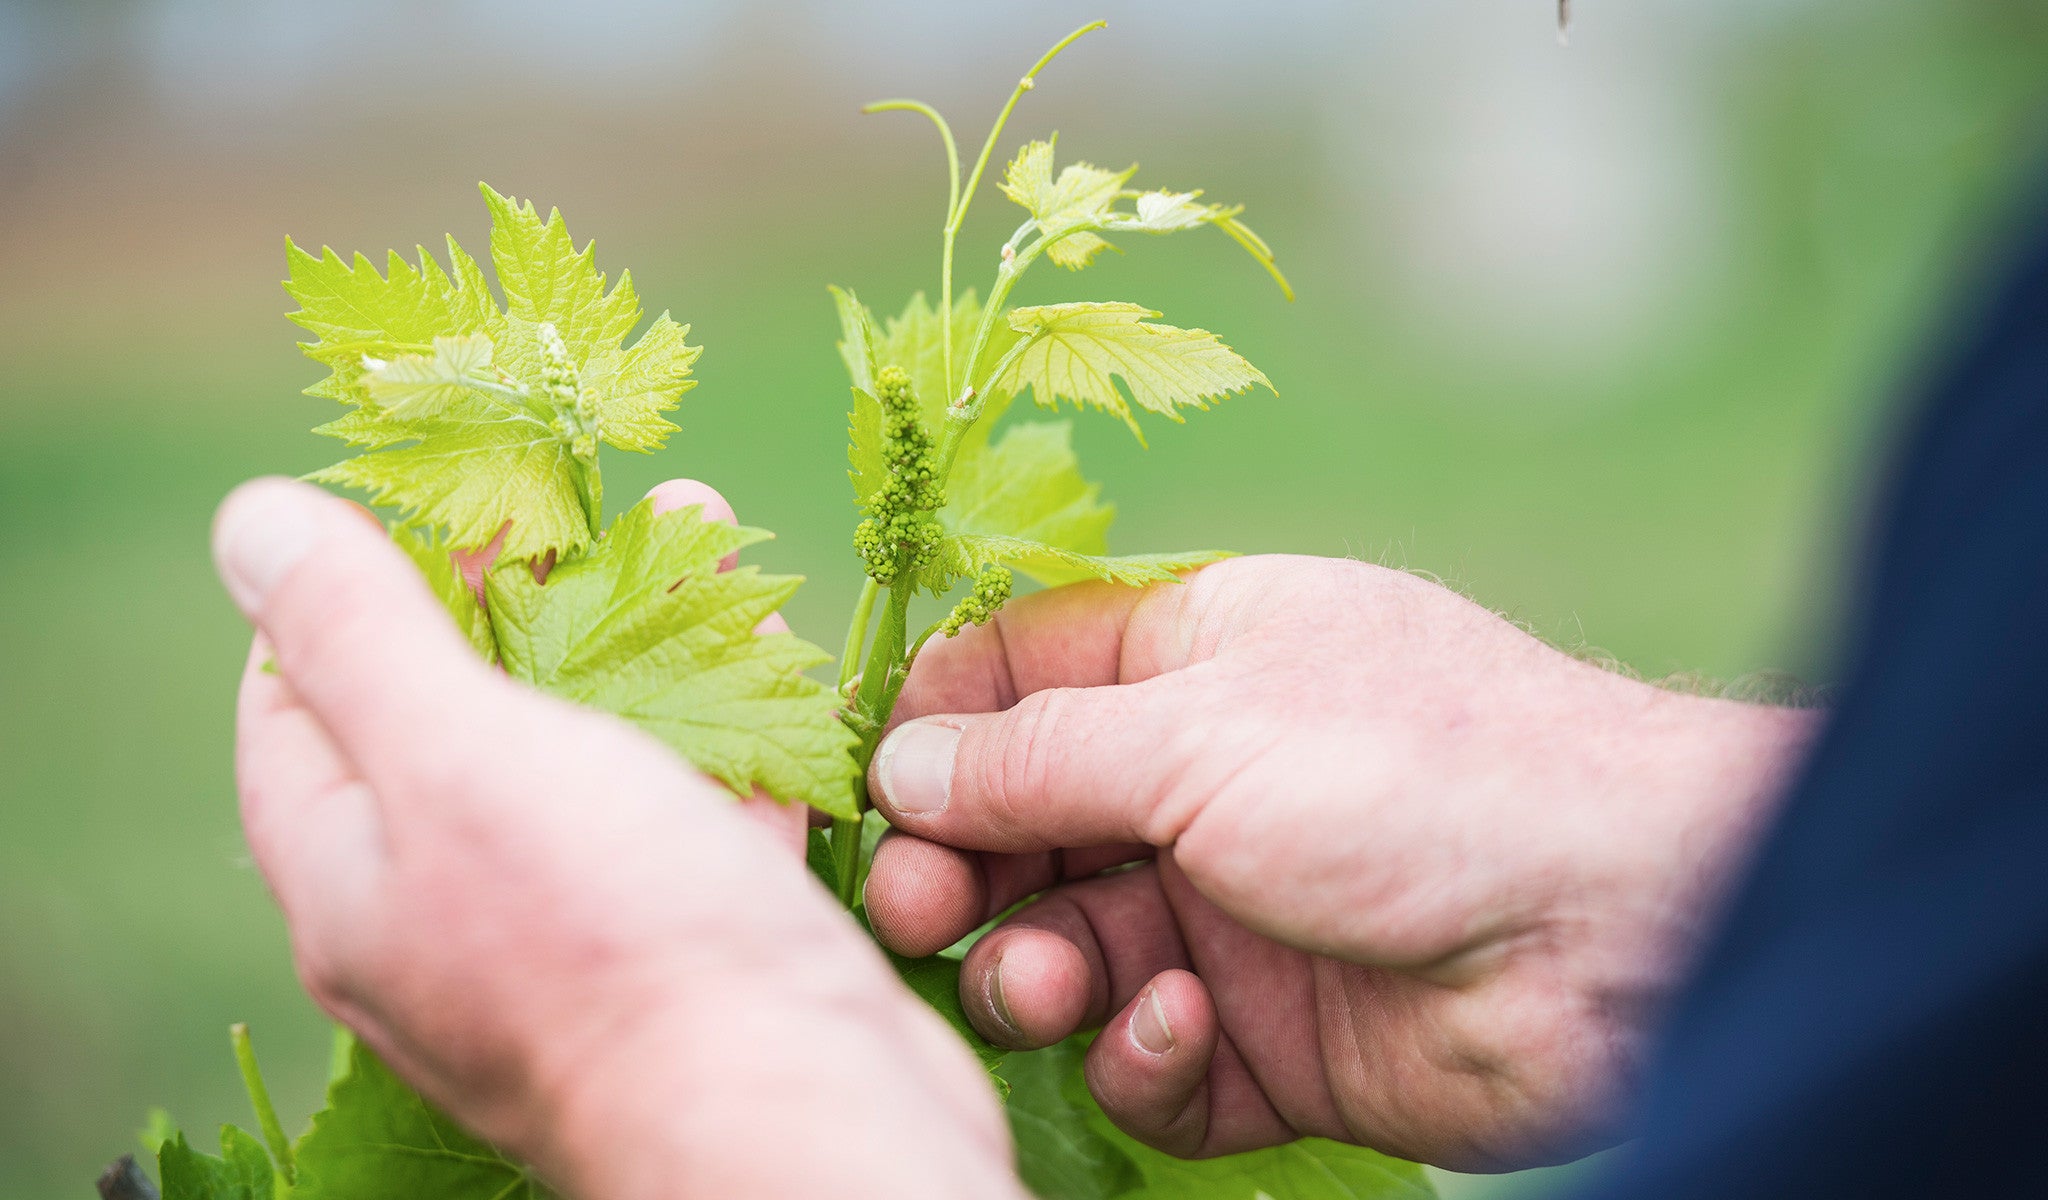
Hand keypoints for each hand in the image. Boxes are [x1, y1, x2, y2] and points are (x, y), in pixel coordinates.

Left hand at [213, 477, 1020, 1199]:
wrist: (796, 1112)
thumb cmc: (613, 938)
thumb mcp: (459, 757)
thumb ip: (359, 636)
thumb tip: (254, 523)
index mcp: (356, 878)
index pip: (297, 707)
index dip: (352, 593)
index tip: (443, 508)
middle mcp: (454, 916)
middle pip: (461, 724)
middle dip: (528, 599)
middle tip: (590, 512)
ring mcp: (582, 935)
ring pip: (596, 759)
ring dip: (645, 646)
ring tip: (704, 538)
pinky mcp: (696, 944)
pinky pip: (696, 815)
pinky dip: (730, 731)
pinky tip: (775, 657)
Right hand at [862, 555, 1816, 1170]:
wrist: (1623, 929)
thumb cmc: (1421, 776)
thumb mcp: (1203, 730)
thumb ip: (1037, 756)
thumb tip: (900, 765)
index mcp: (1198, 659)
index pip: (1021, 674)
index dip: (937, 727)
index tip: (873, 786)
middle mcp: (1208, 781)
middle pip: (1023, 825)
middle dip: (958, 866)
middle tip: (917, 907)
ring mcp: (1238, 913)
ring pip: (1070, 950)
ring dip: (1032, 968)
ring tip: (1044, 980)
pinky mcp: (1271, 1038)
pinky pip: (1152, 1056)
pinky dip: (1142, 1052)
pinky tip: (1179, 1026)